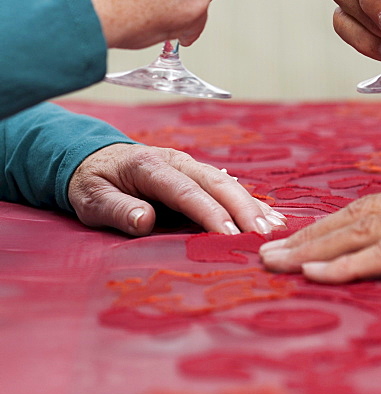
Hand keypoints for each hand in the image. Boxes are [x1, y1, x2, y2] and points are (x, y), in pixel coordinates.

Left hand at [68, 143, 285, 236]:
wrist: (95, 159)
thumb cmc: (93, 183)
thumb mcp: (92, 198)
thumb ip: (117, 209)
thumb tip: (145, 220)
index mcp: (150, 166)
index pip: (185, 191)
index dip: (208, 212)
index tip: (228, 234)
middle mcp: (176, 161)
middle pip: (216, 183)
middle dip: (242, 208)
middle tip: (263, 234)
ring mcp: (189, 165)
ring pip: (227, 183)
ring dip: (252, 205)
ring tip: (274, 228)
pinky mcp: (197, 174)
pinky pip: (227, 186)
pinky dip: (249, 202)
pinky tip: (270, 217)